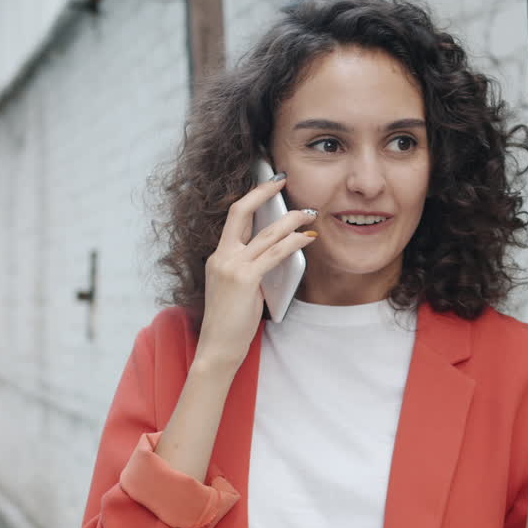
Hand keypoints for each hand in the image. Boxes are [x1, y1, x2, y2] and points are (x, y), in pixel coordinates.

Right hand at [196, 174, 316, 370]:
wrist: (218, 347)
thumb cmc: (231, 323)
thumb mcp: (239, 288)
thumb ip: (252, 268)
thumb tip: (279, 251)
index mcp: (218, 257)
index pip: (233, 217)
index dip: (251, 197)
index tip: (269, 185)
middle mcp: (221, 256)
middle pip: (241, 211)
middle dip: (264, 191)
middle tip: (283, 179)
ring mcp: (231, 266)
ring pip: (266, 233)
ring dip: (291, 219)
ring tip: (309, 214)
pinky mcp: (244, 279)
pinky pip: (274, 254)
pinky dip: (293, 242)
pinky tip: (307, 238)